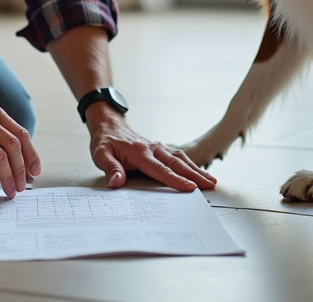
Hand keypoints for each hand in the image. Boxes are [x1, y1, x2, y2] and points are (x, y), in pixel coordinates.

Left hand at [85, 106, 216, 191]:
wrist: (109, 126)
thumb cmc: (105, 141)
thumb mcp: (101, 155)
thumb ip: (111, 168)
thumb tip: (117, 182)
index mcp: (139, 152)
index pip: (160, 169)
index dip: (176, 179)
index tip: (190, 188)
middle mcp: (152, 148)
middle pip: (177, 163)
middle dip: (195, 175)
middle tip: (210, 185)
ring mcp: (158, 148)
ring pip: (181, 158)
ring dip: (196, 169)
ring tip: (211, 181)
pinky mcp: (160, 149)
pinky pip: (178, 156)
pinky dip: (190, 164)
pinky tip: (199, 171)